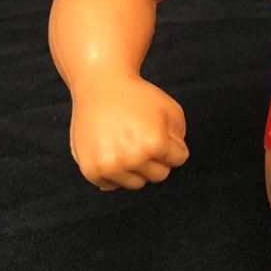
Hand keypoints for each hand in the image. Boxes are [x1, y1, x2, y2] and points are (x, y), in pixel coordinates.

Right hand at [69, 78, 189, 190]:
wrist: (100, 86)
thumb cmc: (138, 97)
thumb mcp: (171, 110)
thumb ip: (179, 138)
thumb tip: (171, 163)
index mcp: (154, 143)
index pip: (178, 159)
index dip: (173, 143)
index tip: (159, 128)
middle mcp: (131, 158)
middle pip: (159, 175)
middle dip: (157, 158)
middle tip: (143, 136)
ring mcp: (109, 166)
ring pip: (136, 183)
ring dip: (136, 168)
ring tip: (127, 143)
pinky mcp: (91, 170)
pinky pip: (112, 184)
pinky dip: (115, 173)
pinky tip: (112, 150)